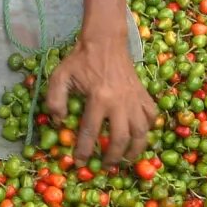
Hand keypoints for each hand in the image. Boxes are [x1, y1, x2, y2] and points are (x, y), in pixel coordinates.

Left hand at [45, 37, 156, 163]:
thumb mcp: (60, 76)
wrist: (105, 40)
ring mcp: (134, 99)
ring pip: (141, 132)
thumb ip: (54, 100)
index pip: (90, 132)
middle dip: (113, 157)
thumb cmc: (80, 59)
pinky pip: (151, 116)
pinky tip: (140, 135)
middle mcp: (119, 102)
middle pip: (121, 139)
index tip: (79, 163)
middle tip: (106, 166)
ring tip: (127, 159)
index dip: (84, 151)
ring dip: (135, 150)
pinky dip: (148, 128)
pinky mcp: (143, 94)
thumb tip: (59, 123)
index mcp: (98, 98)